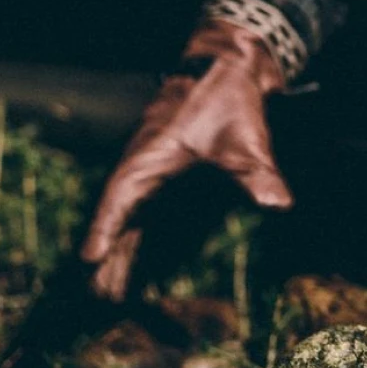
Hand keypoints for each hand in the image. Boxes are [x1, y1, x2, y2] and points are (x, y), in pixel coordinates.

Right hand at [80, 21, 292, 300]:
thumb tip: (277, 204)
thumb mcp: (245, 137)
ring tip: (110, 297)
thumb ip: (257, 173)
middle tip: (100, 298)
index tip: (89, 257)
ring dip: (125, 257)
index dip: (105, 228)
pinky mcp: (174, 183)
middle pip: (123, 221)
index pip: (121, 198)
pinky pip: (153, 221)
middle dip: (111, 259)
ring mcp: (158, 178)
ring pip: (135, 224)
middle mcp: (147, 171)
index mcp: (150, 157)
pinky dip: (145, 246)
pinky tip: (141, 272)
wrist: (229, 69)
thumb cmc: (228, 99)